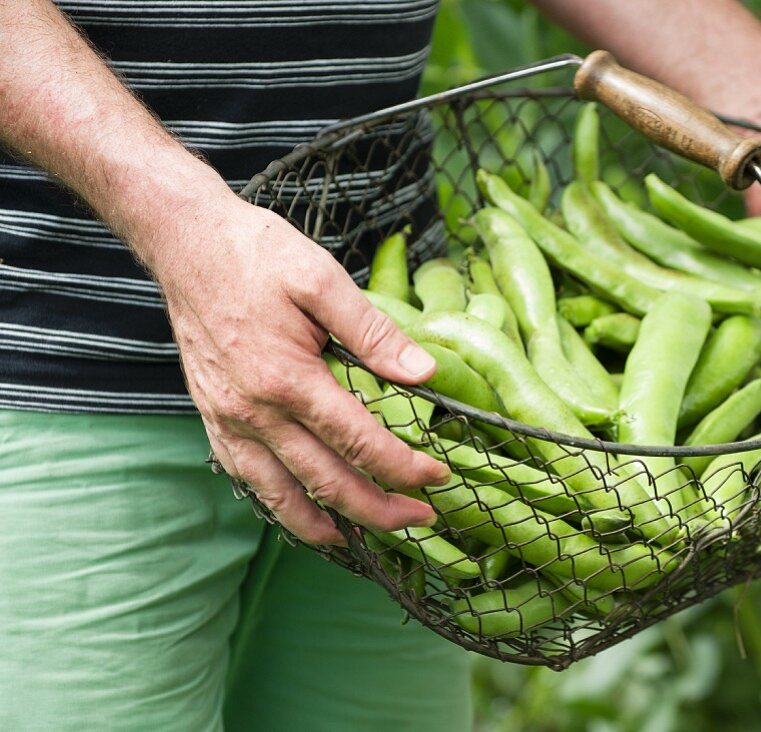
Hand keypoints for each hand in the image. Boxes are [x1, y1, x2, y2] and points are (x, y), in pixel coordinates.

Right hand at [148, 191, 449, 544]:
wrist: (186, 245)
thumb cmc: (255, 255)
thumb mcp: (322, 279)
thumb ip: (375, 332)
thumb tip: (425, 373)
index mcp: (287, 380)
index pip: (358, 442)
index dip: (402, 468)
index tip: (438, 478)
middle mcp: (254, 413)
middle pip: (326, 483)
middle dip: (379, 510)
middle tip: (421, 519)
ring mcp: (229, 422)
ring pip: (282, 497)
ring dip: (329, 524)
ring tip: (367, 537)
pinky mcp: (213, 421)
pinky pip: (248, 480)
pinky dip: (281, 507)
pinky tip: (306, 513)